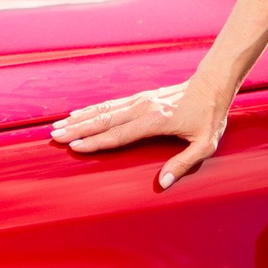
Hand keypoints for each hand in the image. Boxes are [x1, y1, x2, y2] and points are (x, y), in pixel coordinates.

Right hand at [50, 80, 228, 189]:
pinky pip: (111, 104)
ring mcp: (140, 100)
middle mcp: (143, 108)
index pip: (119, 135)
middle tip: (55, 136)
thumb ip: (184, 164)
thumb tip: (164, 182)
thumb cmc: (209, 116)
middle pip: (104, 121)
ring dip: (80, 119)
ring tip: (58, 126)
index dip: (96, 142)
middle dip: (78, 129)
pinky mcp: (139, 97)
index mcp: (156, 121)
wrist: (212, 85)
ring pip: (103, 110)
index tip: (75, 147)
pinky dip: (91, 109)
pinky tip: (78, 113)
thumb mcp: (205, 144)